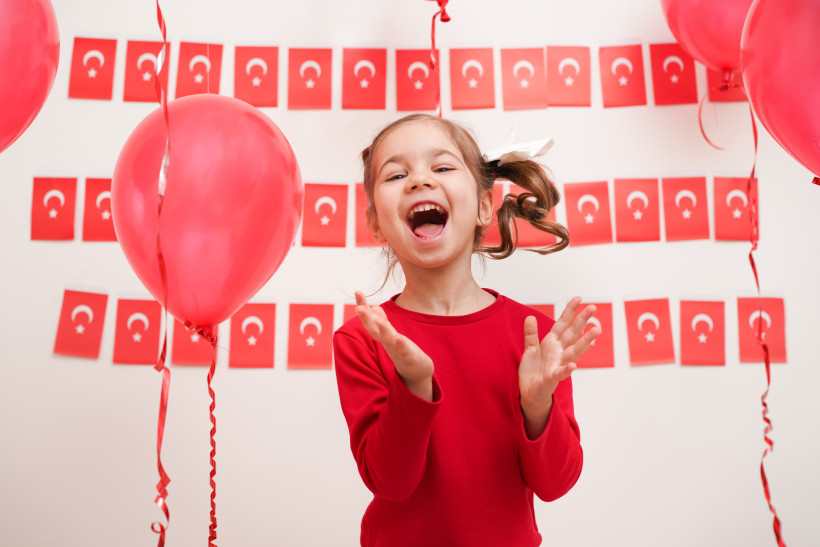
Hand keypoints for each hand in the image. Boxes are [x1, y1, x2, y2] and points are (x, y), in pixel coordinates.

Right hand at [355, 291, 434, 400]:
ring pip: (388, 339)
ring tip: (376, 319)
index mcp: (384, 335)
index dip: (364, 306)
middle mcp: (388, 342)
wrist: (416, 372)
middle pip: (374, 329)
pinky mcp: (409, 357)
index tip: (357, 291)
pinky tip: (398, 339)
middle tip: (358, 307)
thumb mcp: (392, 334)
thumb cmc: (403, 353)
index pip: (371, 319)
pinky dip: (400, 345)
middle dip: (366, 318)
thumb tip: (374, 308)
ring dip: (382, 329)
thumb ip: (383, 322)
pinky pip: (404, 351)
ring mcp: (397, 350)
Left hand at [518, 297, 598, 437]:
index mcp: (552, 344)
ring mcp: (557, 365)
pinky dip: (567, 369)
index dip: (569, 311)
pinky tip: (574, 364)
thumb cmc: (532, 372)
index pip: (562, 324)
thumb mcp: (529, 349)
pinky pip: (561, 373)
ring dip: (585, 341)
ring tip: (596, 331)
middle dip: (582, 321)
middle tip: (594, 307)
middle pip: (572, 334)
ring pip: (574, 351)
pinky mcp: (552, 378)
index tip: (578, 298)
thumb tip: (530, 317)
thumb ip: (530, 334)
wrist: (529, 393)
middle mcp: (558, 353)